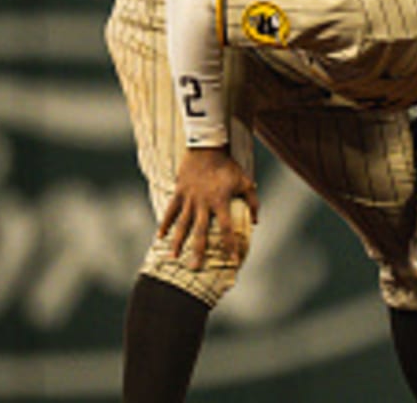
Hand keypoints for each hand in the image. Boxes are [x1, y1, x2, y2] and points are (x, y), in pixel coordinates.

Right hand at [162, 146, 257, 270]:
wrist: (206, 148)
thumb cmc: (228, 166)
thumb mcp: (245, 181)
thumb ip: (252, 202)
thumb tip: (256, 221)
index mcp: (220, 202)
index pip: (226, 229)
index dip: (230, 245)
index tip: (232, 260)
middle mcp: (203, 203)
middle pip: (200, 232)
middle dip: (198, 251)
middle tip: (195, 268)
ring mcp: (189, 199)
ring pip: (182, 224)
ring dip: (178, 242)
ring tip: (174, 257)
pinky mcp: (179, 193)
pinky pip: (170, 211)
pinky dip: (165, 224)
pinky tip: (160, 237)